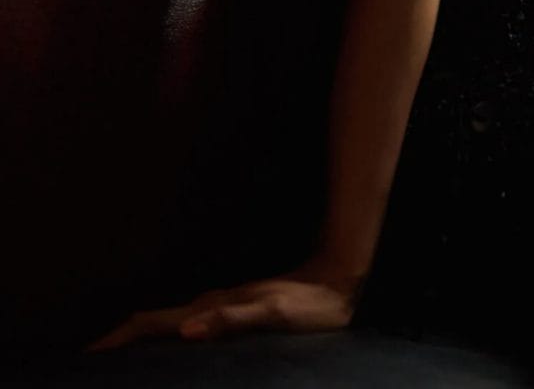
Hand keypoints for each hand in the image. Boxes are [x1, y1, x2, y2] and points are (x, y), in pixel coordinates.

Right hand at [83, 258, 360, 351]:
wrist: (336, 280)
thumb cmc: (310, 306)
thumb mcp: (274, 315)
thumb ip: (233, 320)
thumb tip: (187, 328)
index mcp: (213, 307)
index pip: (154, 322)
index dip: (121, 338)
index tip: (90, 354)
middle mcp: (211, 304)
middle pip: (153, 321)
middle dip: (120, 339)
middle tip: (91, 361)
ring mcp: (220, 306)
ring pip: (167, 321)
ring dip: (139, 337)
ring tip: (117, 357)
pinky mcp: (232, 310)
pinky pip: (186, 324)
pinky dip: (164, 334)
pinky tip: (167, 343)